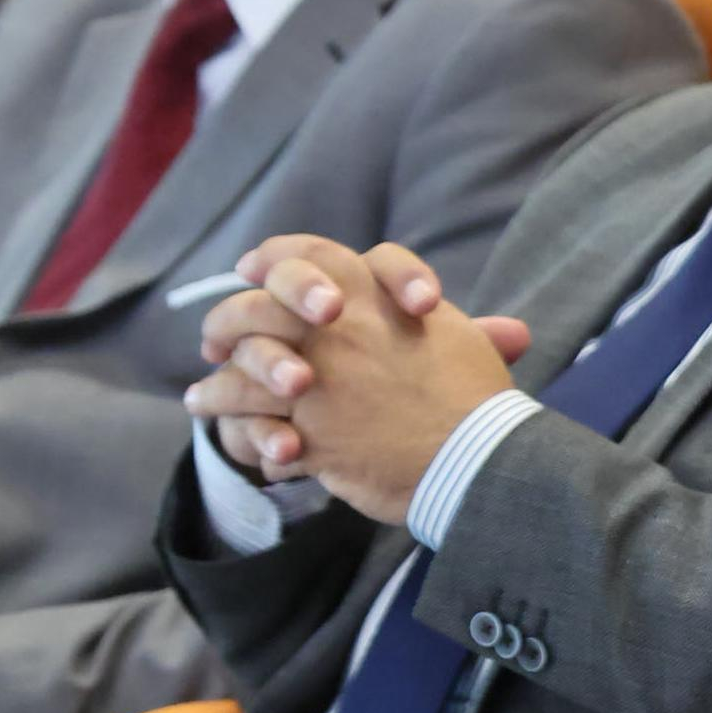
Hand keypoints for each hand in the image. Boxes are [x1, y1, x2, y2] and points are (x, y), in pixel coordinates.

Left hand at [185, 238, 528, 519]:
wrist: (474, 457)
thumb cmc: (477, 398)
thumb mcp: (467, 344)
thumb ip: (459, 328)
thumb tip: (509, 331)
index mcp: (374, 297)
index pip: (316, 255)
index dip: (280, 258)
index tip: (253, 267)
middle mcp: (339, 330)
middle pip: (262, 305)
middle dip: (231, 318)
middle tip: (216, 337)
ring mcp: (319, 380)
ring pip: (246, 365)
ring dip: (218, 381)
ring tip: (201, 395)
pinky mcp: (310, 430)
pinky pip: (252, 421)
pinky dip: (231, 424)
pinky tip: (218, 428)